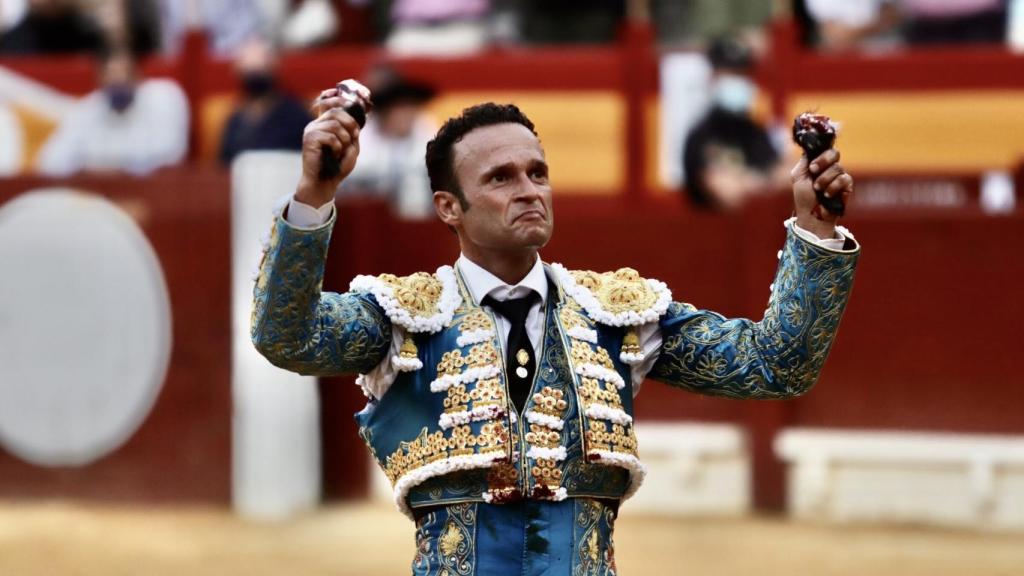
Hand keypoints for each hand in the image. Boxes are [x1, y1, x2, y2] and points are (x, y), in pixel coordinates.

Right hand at [295, 80, 371, 206]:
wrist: (325, 182)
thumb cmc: (337, 166)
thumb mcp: (351, 147)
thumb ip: (353, 132)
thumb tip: (356, 120)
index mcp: (325, 124)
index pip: (328, 103)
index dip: (339, 100)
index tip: (351, 103)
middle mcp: (316, 125)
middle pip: (335, 112)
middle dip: (350, 123)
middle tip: (354, 136)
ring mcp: (311, 131)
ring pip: (334, 124)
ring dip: (344, 138)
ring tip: (342, 150)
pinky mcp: (309, 139)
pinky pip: (329, 136)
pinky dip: (337, 146)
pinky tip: (334, 154)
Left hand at [790, 149, 853, 239]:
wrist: (811, 215)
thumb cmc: (804, 197)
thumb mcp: (798, 176)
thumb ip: (804, 161)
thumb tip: (811, 147)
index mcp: (819, 163)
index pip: (825, 148)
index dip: (821, 153)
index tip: (811, 166)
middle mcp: (830, 167)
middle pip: (834, 153)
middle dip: (823, 161)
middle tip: (813, 171)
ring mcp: (839, 176)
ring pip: (837, 168)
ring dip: (824, 180)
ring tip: (818, 190)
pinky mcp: (847, 186)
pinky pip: (844, 179)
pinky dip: (833, 187)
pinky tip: (827, 195)